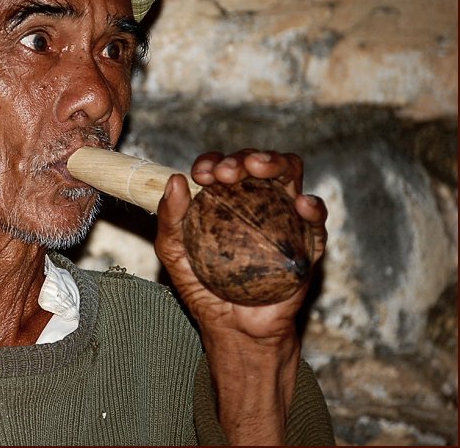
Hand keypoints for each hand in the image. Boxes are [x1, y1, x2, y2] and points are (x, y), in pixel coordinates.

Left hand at [153, 148, 326, 341]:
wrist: (233, 329)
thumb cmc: (203, 288)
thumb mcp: (174, 255)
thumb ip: (170, 219)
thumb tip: (174, 180)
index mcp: (226, 198)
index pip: (223, 166)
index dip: (213, 161)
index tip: (202, 175)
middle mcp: (258, 201)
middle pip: (259, 163)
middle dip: (243, 157)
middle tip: (226, 173)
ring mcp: (285, 219)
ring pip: (291, 176)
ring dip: (276, 164)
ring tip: (258, 168)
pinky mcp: (307, 244)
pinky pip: (316, 221)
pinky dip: (312, 207)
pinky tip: (300, 203)